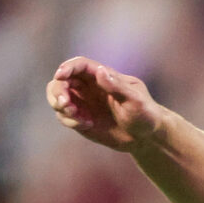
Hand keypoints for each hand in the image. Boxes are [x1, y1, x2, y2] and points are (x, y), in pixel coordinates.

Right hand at [47, 56, 164, 151]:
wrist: (146, 137)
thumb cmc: (145, 114)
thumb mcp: (135, 100)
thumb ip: (117, 87)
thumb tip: (99, 71)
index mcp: (102, 76)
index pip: (79, 65)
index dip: (67, 68)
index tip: (60, 76)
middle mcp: (88, 87)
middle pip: (61, 80)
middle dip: (58, 90)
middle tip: (66, 103)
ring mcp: (83, 103)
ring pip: (57, 97)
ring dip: (60, 105)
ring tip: (76, 116)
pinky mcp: (80, 119)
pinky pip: (64, 116)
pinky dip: (69, 120)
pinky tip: (87, 124)